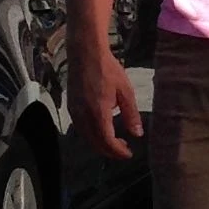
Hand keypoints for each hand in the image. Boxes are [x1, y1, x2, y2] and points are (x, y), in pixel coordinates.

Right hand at [68, 38, 141, 160]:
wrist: (85, 54)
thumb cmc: (107, 70)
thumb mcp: (125, 91)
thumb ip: (131, 114)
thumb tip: (137, 134)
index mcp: (98, 112)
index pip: (107, 141)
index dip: (118, 151)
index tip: (129, 153)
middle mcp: (83, 116)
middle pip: (95, 144)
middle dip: (110, 151)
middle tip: (124, 150)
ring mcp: (75, 112)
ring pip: (87, 138)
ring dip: (100, 144)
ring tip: (116, 141)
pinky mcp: (71, 108)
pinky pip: (81, 129)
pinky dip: (92, 135)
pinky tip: (103, 130)